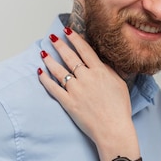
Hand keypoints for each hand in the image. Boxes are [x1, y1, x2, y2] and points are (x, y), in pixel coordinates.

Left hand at [38, 28, 132, 147]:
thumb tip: (98, 62)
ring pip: (58, 71)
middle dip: (59, 45)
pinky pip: (53, 88)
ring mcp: (75, 90)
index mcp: (99, 72)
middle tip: (52, 37)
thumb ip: (108, 71)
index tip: (68, 31)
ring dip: (50, 60)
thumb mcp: (119, 84)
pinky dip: (45, 80)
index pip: (85, 50)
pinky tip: (40, 72)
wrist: (113, 129)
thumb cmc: (119, 109)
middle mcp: (86, 78)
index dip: (75, 39)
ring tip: (43, 53)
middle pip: (69, 57)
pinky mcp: (68, 102)